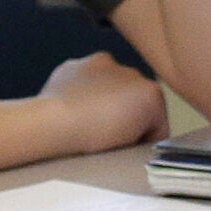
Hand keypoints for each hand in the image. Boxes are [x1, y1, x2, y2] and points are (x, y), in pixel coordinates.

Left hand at [42, 52, 166, 153]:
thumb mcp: (132, 145)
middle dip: (126, 113)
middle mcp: (131, 72)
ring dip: (105, 98)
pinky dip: (83, 90)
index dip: (144, 138)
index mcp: (151, 93)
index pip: (158, 121)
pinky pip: (86, 78)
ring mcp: (103, 64)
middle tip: (108, 135)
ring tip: (89, 121)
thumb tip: (137, 130)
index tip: (129, 146)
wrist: (52, 124)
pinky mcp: (77, 64)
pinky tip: (74, 108)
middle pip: (135, 99)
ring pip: (111, 84)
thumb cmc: (91, 138)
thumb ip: (143, 133)